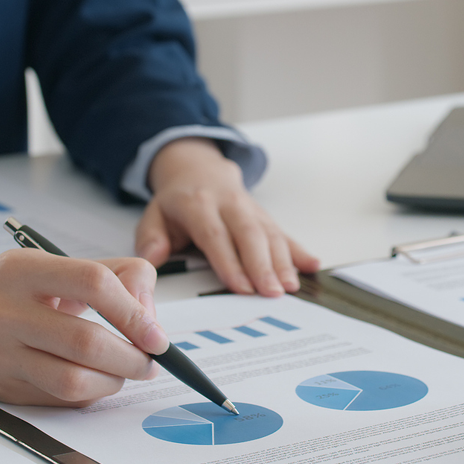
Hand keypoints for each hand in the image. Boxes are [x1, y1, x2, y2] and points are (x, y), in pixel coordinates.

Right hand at [0, 220, 165, 404]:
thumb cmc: (1, 283)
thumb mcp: (47, 261)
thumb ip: (109, 273)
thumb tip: (150, 315)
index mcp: (21, 270)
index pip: (92, 283)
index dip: (133, 311)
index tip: (155, 332)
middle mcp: (2, 311)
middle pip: (85, 341)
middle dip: (131, 357)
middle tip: (149, 359)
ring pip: (71, 382)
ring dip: (113, 382)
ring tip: (124, 370)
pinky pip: (57, 400)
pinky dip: (88, 394)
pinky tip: (95, 380)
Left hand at [136, 138, 318, 296]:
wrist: (199, 171)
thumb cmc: (178, 202)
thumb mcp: (153, 214)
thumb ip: (150, 238)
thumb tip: (152, 260)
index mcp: (198, 204)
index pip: (215, 234)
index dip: (229, 261)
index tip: (240, 286)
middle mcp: (229, 204)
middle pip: (249, 234)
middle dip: (262, 264)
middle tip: (271, 292)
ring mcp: (251, 209)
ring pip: (270, 233)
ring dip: (283, 261)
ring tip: (291, 287)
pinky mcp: (265, 216)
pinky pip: (284, 232)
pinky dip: (299, 250)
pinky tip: (313, 265)